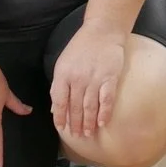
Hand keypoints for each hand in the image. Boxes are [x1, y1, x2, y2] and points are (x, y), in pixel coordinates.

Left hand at [49, 24, 125, 138]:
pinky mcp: (110, 79)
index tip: (61, 128)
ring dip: (88, 122)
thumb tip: (55, 107)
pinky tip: (102, 124)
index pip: (59, 101)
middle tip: (76, 135)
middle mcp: (77, 79)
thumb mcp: (63, 62)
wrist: (102, 31)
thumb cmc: (81, 47)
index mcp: (63, 74)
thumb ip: (59, 84)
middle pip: (75, 107)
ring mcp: (94, 80)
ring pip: (89, 107)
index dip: (60, 117)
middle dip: (74, 123)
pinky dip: (104, 114)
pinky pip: (106, 101)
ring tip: (87, 133)